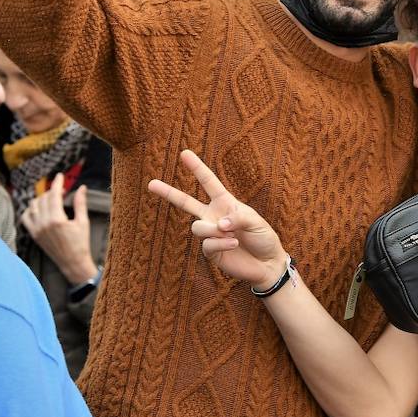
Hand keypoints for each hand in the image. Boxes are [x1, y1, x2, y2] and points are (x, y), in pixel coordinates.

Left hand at [19, 174, 97, 284]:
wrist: (72, 263)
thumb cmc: (80, 244)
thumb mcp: (83, 222)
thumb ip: (80, 203)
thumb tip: (82, 188)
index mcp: (57, 219)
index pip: (54, 195)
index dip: (57, 183)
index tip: (59, 176)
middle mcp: (44, 223)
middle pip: (43, 199)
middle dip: (51, 191)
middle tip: (61, 190)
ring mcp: (36, 229)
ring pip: (33, 206)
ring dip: (41, 199)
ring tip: (51, 199)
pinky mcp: (33, 234)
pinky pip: (25, 217)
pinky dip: (30, 210)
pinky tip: (38, 208)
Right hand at [149, 150, 286, 290]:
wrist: (267, 263)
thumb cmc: (263, 237)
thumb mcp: (255, 221)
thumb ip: (237, 218)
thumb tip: (218, 225)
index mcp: (225, 203)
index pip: (208, 182)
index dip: (197, 167)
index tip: (184, 153)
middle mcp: (213, 216)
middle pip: (185, 202)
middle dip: (168, 192)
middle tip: (150, 183)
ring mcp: (210, 234)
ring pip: (197, 227)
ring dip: (214, 230)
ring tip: (233, 235)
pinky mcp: (210, 252)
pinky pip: (207, 244)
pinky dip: (222, 243)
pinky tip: (233, 244)